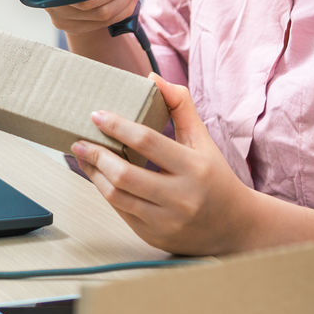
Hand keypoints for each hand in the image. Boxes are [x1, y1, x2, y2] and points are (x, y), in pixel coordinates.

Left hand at [71, 73, 257, 255]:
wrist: (234, 225)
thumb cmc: (214, 175)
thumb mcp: (202, 139)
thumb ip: (180, 106)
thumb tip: (152, 77)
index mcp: (194, 167)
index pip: (148, 142)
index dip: (118, 127)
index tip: (97, 115)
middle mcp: (180, 197)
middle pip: (125, 174)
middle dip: (96, 155)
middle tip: (79, 140)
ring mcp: (166, 220)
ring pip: (117, 196)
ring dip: (94, 174)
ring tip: (83, 156)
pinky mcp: (153, 235)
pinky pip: (120, 211)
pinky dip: (105, 190)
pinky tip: (98, 175)